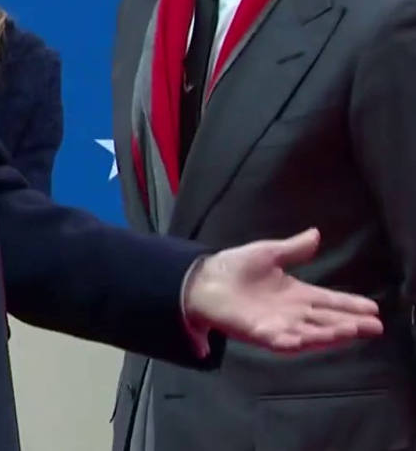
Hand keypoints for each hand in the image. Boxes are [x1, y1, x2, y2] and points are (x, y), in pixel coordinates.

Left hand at [184, 228, 382, 351]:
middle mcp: (290, 313)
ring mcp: (276, 324)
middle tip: (375, 326)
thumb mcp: (268, 253)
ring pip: (310, 333)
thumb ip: (293, 249)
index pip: (328, 301)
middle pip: (326, 320)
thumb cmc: (234, 267)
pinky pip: (280, 341)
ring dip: (331, 333)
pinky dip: (293, 341)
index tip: (373, 308)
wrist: (202, 279)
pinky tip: (306, 339)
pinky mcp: (258, 333)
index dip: (350, 304)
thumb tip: (316, 234)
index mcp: (295, 294)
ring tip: (353, 330)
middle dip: (350, 324)